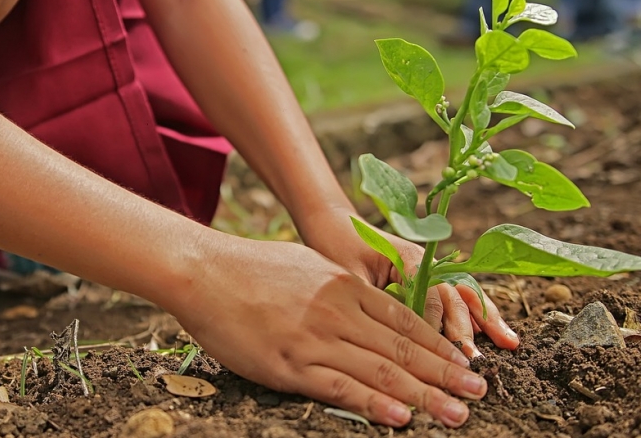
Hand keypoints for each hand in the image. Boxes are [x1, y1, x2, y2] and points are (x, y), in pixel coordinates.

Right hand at [169, 234, 488, 427]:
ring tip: (457, 413)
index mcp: (345, 286)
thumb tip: (368, 304)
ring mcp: (315, 338)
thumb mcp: (308, 265)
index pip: (405, 321)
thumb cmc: (252, 267)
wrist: (204, 271)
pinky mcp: (289, 364)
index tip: (465, 363)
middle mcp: (338, 311)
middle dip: (446, 374)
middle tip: (479, 393)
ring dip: (424, 395)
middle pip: (403, 349)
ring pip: (381, 371)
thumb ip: (341, 288)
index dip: (440, 345)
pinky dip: (374, 404)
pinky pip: (340, 387)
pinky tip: (401, 417)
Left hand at [299, 208, 519, 357]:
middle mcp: (426, 262)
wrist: (333, 224)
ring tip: (509, 344)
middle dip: (466, 329)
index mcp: (408, 258)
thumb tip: (387, 337)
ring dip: (485, 320)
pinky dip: (477, 314)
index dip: (435, 326)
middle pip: (453, 296)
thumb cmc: (336, 248)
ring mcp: (430, 269)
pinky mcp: (428, 278)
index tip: (440, 354)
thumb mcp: (349, 276)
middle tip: (475, 359)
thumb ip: (372, 300)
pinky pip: (457, 296)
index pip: (430, 296)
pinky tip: (497, 333)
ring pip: (463, 295)